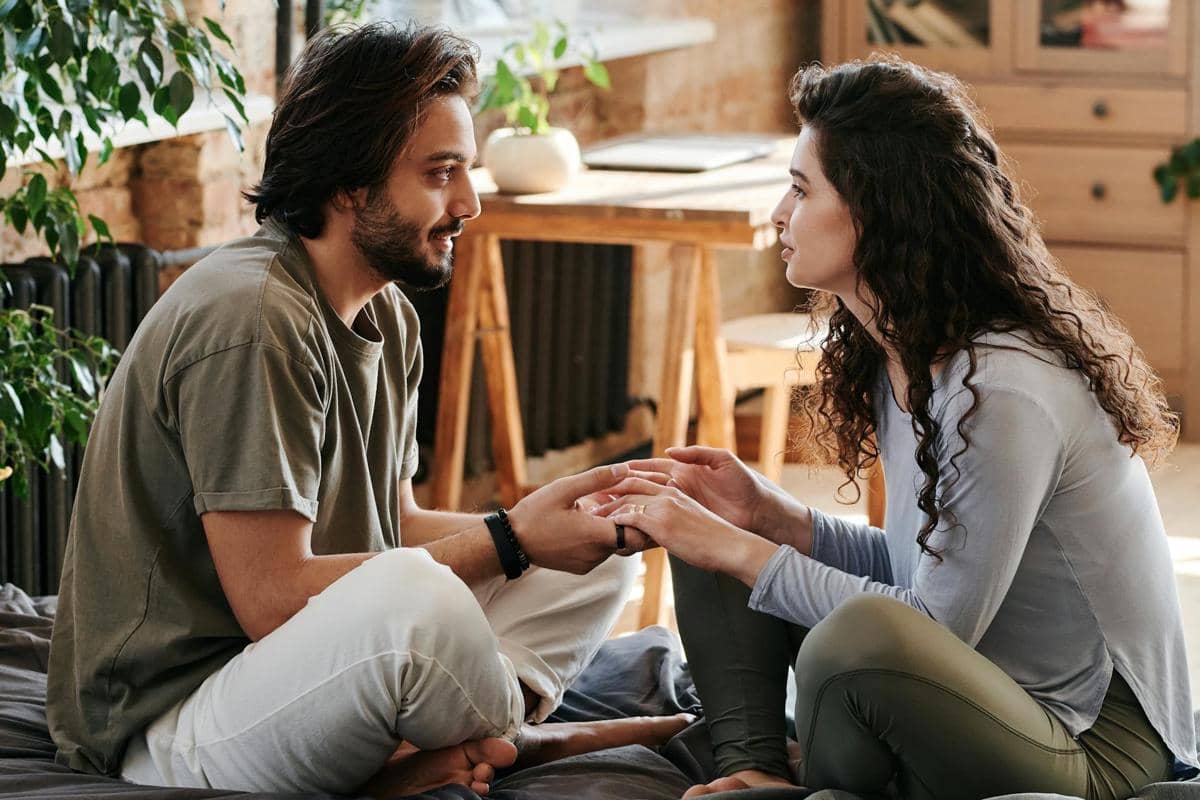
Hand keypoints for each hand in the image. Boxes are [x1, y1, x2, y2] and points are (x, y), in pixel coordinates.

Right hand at [506, 464, 654, 573]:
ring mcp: (589, 563)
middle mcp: (596, 554)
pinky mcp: (582, 567)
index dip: (641, 518)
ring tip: (600, 508)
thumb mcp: (564, 489)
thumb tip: (625, 468)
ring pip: (615, 546)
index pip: (637, 534)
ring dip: (613, 528)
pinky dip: (601, 538)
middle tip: (619, 500)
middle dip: (628, 519)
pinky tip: (588, 521)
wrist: (512, 542)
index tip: (634, 502)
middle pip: (628, 540)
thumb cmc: (536, 512)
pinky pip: (601, 552)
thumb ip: (597, 479)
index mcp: (595, 535)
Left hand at [589, 478, 778, 584]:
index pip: (641, 481)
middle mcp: (668, 494)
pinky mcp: (661, 521)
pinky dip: (615, 521)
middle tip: (590, 498)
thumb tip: (658, 532)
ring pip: (627, 500)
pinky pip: (630, 517)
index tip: (605, 491)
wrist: (730, 546)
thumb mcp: (690, 524)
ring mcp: (664, 506)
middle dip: (608, 490)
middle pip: (629, 485)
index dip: (621, 485)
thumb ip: (673, 521)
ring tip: (590, 514)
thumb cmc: (713, 541)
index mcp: (675, 491)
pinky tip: (604, 527)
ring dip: (607, 507)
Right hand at [626, 447, 801, 543]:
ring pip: (650, 504)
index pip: (654, 468)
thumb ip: (697, 453)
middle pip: (646, 486)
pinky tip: (631, 526)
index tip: (614, 470)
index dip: (634, 468)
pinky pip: (663, 521)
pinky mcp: (688, 520)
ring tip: (610, 509)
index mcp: (686, 470)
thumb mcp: (723, 460)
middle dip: (625, 488)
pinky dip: (646, 522)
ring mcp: (683, 504)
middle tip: (603, 491)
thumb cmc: (745, 483)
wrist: (759, 512)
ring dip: (631, 506)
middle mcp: (681, 487)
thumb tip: (668, 451)